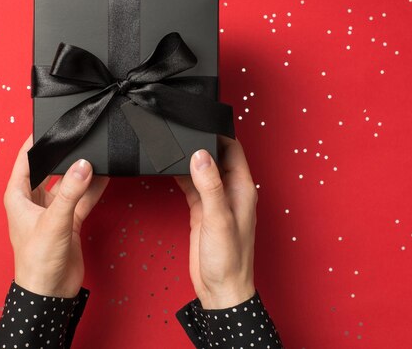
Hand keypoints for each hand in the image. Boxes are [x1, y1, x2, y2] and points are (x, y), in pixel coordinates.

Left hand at [3, 134, 109, 297]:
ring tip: (95, 154)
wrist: (50, 293)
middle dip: (62, 155)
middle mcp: (33, 200)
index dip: (35, 142)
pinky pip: (82, 197)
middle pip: (48, 168)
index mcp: (18, 196)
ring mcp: (52, 210)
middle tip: (77, 137)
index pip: (25, 160)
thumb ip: (70, 192)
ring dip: (80, 172)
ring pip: (68, 182)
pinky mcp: (69, 220)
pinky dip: (93, 188)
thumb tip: (84, 165)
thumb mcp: (53, 221)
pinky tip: (105, 176)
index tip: (49, 124)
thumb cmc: (37, 262)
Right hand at [174, 135, 256, 308]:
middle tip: (181, 131)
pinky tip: (169, 170)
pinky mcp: (201, 211)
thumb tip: (200, 156)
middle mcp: (230, 191)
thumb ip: (210, 186)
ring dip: (189, 160)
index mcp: (242, 189)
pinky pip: (191, 186)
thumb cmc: (229, 260)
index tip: (199, 121)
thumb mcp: (218, 219)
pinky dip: (181, 176)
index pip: (233, 150)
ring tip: (172, 146)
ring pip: (202, 170)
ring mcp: (215, 201)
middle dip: (200, 143)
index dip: (219, 134)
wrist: (220, 289)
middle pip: (216, 157)